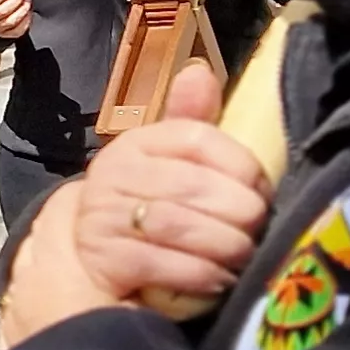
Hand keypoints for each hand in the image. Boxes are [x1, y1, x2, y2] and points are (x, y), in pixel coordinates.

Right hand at [0, 64, 266, 344]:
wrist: (87, 254)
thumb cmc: (144, 202)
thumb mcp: (167, 161)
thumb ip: (191, 120)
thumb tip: (200, 72)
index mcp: (137, 142)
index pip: (196, 139)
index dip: (239, 165)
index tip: (261, 189)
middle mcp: (113, 172)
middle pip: (193, 186)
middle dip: (239, 212)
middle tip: (259, 229)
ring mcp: (104, 215)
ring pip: (179, 224)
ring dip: (224, 245)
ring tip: (244, 255)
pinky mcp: (104, 257)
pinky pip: (162, 262)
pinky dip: (200, 273)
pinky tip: (219, 277)